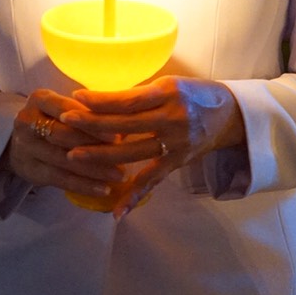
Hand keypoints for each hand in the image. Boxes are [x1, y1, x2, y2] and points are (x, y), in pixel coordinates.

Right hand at [4, 90, 123, 198]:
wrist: (19, 145)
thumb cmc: (53, 121)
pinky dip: (84, 185)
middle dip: (94, 144)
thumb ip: (88, 112)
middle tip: (121, 153)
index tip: (116, 133)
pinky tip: (104, 190)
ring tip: (119, 174)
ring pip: (64, 160)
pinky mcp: (30, 170)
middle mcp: (27, 120)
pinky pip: (61, 179)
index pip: (67, 108)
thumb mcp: (64, 109)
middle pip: (64, 134)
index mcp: (39, 99)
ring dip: (94, 169)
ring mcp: (26, 147)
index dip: (91, 122)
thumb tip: (124, 122)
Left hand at [61, 76, 243, 217]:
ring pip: (132, 154)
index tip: (77, 98)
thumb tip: (102, 101)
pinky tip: (116, 210)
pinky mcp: (178, 163)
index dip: (100, 100)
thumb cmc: (195, 93)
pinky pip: (153, 181)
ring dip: (101, 157)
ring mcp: (175, 144)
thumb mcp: (170, 83)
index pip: (127, 100)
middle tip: (65, 123)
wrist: (230, 115)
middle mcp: (172, 118)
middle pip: (124, 125)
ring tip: (73, 156)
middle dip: (91, 125)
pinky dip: (134, 197)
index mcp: (167, 94)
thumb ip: (140, 95)